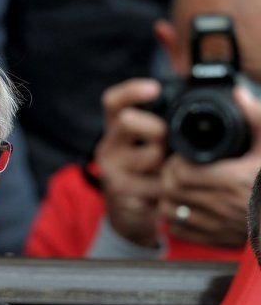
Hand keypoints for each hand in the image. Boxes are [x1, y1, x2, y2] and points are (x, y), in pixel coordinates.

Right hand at [96, 79, 166, 246]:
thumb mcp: (149, 148)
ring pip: (151, 154)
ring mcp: (110, 170)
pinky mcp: (120, 192)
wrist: (130, 216)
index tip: (154, 88)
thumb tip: (197, 108)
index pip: (112, 102)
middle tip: (167, 143)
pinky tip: (165, 192)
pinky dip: (169, 187)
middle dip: (156, 128)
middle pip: (127, 120)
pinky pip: (157, 183)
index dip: (131, 91)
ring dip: (169, 162)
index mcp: (115, 130)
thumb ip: (160, 129)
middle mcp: (107, 146)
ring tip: (168, 173)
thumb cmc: (146, 175)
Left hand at [159, 87, 260, 247]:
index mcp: (232, 180)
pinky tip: (184, 206)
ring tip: (176, 187)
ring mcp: (219, 227)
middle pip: (171, 191)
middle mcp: (223, 207)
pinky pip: (179, 231)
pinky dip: (174, 219)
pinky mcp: (217, 241)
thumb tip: (237, 92)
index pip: (181, 174)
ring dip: (166, 197)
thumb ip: (255, 117)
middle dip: (167, 177)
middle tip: (173, 169)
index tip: (180, 158)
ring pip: (169, 212)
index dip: (174, 163)